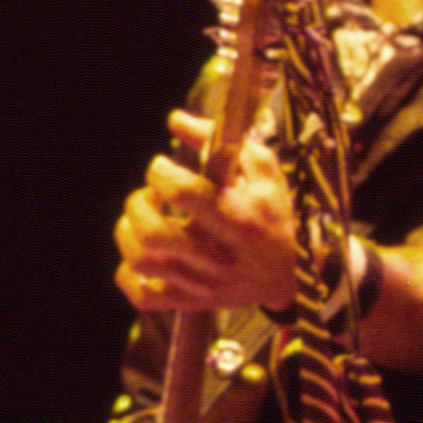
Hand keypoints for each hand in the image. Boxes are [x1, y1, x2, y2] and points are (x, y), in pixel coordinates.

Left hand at [113, 110, 301, 313]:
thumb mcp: (262, 170)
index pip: (181, 193)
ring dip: (128, 233)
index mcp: (240, 219)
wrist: (293, 274)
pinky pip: (143, 297)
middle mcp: (220, 257)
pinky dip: (129, 274)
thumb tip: (175, 119)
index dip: (159, 172)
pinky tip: (144, 253)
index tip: (161, 166)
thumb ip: (220, 141)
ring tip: (143, 219)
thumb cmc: (274, 215)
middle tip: (150, 195)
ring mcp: (203, 284)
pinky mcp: (191, 302)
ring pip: (140, 262)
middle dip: (138, 204)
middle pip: (152, 233)